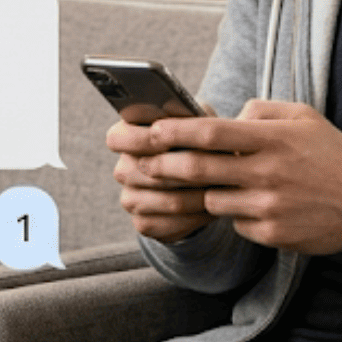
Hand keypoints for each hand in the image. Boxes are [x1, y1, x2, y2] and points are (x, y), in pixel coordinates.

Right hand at [107, 117, 213, 243]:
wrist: (200, 180)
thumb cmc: (197, 142)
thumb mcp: (195, 122)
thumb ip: (189, 117)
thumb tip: (190, 120)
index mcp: (124, 137)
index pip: (117, 139)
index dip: (143, 138)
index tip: (171, 138)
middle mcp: (123, 169)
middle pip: (147, 171)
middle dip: (187, 168)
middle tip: (218, 166)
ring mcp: (130, 198)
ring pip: (168, 200)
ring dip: (199, 195)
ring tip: (223, 187)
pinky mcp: (143, 223)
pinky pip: (170, 224)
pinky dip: (196, 217)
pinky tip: (212, 206)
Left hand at [134, 100, 341, 255]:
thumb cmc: (332, 155)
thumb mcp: (303, 118)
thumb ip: (261, 111)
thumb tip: (228, 118)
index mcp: (272, 140)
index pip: (212, 133)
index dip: (177, 131)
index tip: (154, 130)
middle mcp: (266, 173)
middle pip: (200, 169)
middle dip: (166, 166)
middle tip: (146, 163)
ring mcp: (267, 206)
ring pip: (212, 200)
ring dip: (204, 193)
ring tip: (209, 185)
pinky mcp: (270, 234)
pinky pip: (235, 223)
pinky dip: (236, 214)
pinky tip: (252, 206)